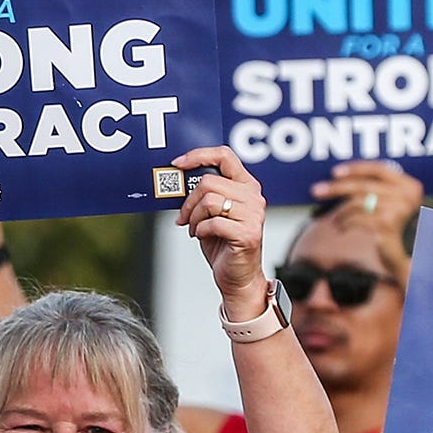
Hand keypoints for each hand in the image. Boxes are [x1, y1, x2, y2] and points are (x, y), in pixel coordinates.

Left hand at [173, 146, 268, 318]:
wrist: (238, 277)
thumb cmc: (224, 245)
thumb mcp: (212, 214)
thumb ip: (205, 195)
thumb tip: (180, 180)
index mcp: (246, 186)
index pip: (224, 155)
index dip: (198, 155)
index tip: (178, 164)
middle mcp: (254, 197)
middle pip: (209, 182)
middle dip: (189, 202)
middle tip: (184, 218)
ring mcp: (253, 215)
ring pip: (209, 201)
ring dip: (193, 217)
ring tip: (194, 228)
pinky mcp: (247, 234)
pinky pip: (212, 223)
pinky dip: (200, 230)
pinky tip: (201, 236)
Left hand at [306, 161, 422, 255]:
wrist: (400, 257)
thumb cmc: (390, 228)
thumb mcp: (388, 203)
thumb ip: (373, 188)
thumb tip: (338, 178)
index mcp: (409, 186)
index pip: (379, 169)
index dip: (356, 168)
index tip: (334, 172)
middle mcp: (407, 196)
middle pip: (364, 185)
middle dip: (336, 188)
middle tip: (316, 191)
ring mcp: (398, 210)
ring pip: (357, 203)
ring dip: (340, 212)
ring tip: (334, 221)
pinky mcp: (386, 225)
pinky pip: (356, 219)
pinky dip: (344, 223)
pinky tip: (341, 228)